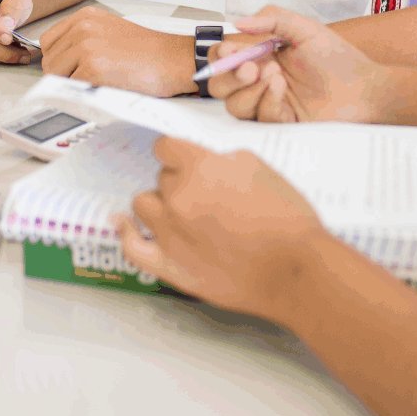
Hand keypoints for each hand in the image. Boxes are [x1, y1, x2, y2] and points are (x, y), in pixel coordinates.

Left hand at [40, 7, 193, 95]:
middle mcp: (82, 28)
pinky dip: (85, 93)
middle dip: (63, 74)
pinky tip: (105, 86)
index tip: (70, 69)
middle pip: (49, 60)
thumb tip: (59, 61)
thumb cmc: (148, 51)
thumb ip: (82, 39)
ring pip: (56, 76)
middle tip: (88, 80)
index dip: (57, 60)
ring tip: (99, 81)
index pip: (48, 41)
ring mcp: (86, 47)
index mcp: (85, 17)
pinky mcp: (93, 68)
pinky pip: (71, 88)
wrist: (173, 59)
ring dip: (73, 84)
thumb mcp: (109, 31)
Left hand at [116, 136, 332, 321]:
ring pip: (144, 205)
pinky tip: (123, 224)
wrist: (294, 269)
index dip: (177, 151)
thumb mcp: (259, 166)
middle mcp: (177, 197)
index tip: (183, 157)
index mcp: (198, 167)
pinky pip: (132, 246)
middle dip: (179, 180)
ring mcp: (169, 233)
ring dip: (159, 203)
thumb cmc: (286, 218)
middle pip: (161, 177)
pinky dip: (126, 233)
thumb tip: (207, 164)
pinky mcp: (170, 265)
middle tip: (204, 193)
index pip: (166, 146)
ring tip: (179, 211)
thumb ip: (223, 160)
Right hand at [213, 7, 390, 123]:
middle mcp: (259, 81)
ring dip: (249, 91)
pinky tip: (283, 90)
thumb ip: (272, 19)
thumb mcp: (305, 29)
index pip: (224, 58)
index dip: (220, 56)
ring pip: (235, 107)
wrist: (365, 87)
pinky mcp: (282, 124)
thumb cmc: (339, 58)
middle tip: (251, 67)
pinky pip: (261, 119)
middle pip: (220, 86)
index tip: (231, 50)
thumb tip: (237, 22)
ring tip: (275, 75)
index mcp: (261, 56)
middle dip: (228, 76)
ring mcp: (269, 104)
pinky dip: (268, 102)